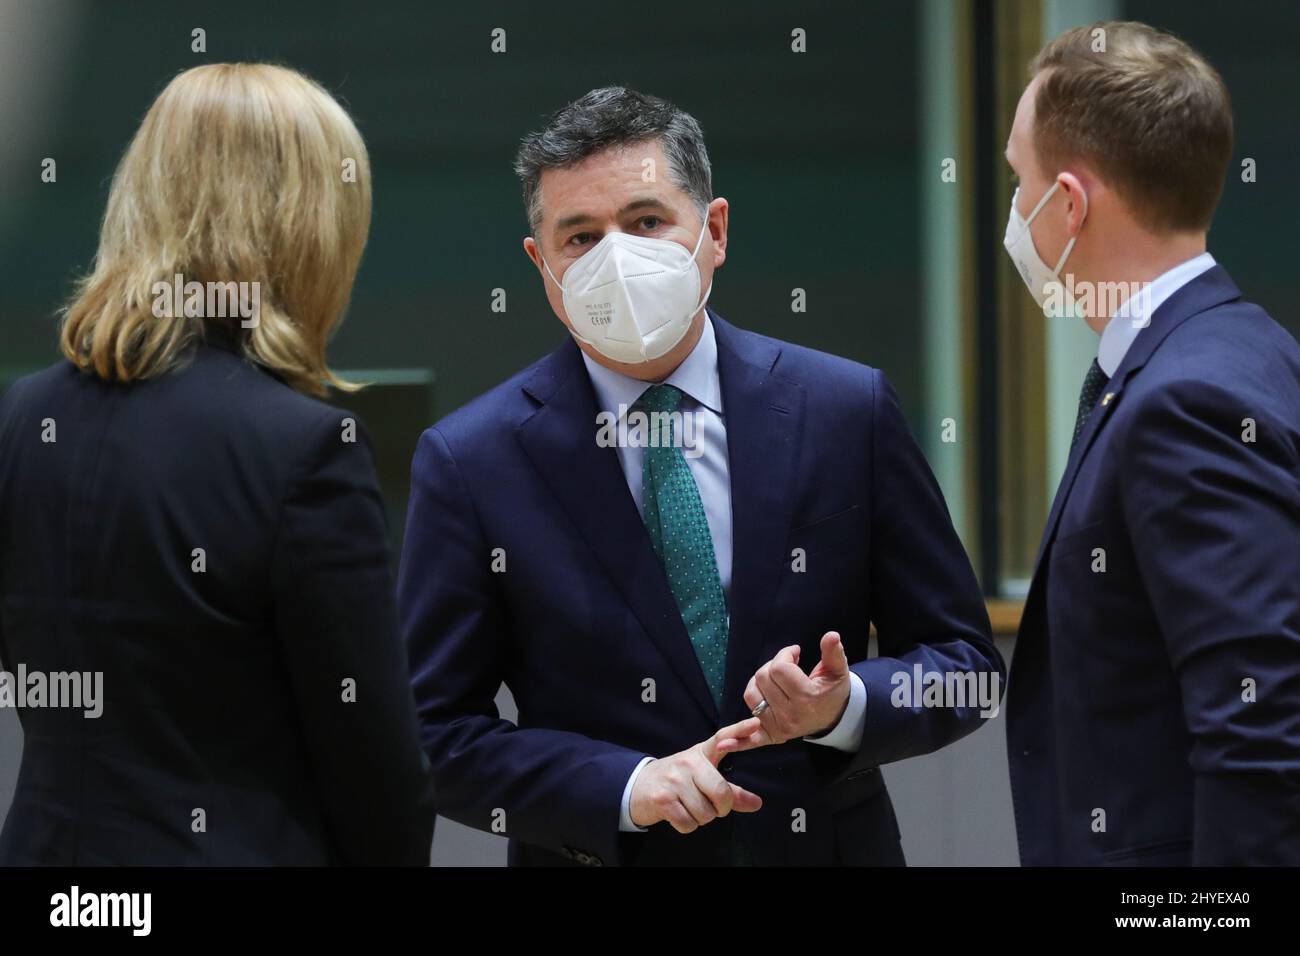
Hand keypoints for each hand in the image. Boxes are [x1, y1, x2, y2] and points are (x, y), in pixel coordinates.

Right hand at [628, 716, 768, 831]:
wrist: (638, 786)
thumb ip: (731, 791)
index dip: (739, 730)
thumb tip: (757, 803)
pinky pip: (688, 824)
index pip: (722, 738)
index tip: (756, 723)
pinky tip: (679, 814)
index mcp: (701, 754)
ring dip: (701, 818)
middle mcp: (688, 763)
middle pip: (721, 792)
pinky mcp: (662, 799)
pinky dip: (687, 825)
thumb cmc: (677, 781)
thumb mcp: (703, 778)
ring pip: (705, 813)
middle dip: (721, 808)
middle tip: (711, 805)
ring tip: (689, 806)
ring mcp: (674, 780)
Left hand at [742, 631, 851, 743]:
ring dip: (758, 683)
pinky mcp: (771, 736)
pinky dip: (736, 739)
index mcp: (806, 697)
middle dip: (773, 666)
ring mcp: (779, 727)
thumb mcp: (838, 671)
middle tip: (787, 667)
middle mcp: (791, 715)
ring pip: (751, 694)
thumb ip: (834, 653)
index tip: (795, 653)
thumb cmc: (831, 690)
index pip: (779, 668)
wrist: (832, 717)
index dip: (785, 654)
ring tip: (773, 681)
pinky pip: (749, 737)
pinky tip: (722, 743)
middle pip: (763, 678)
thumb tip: (831, 635)